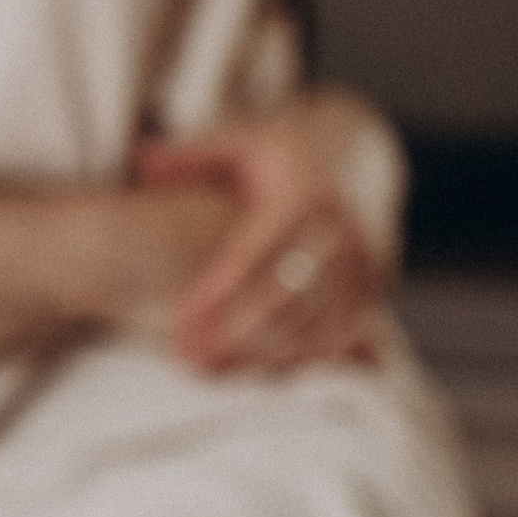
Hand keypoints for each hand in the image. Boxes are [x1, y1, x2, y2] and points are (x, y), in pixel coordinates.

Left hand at [141, 87, 398, 372]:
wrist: (357, 159)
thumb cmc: (278, 157)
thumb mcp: (238, 144)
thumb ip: (189, 156)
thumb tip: (139, 158)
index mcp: (301, 194)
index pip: (251, 254)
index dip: (215, 294)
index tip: (180, 325)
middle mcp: (339, 228)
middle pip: (283, 297)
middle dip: (235, 335)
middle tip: (190, 362)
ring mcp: (364, 259)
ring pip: (313, 321)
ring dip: (264, 354)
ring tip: (213, 372)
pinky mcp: (378, 282)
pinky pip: (342, 331)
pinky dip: (302, 355)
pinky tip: (262, 372)